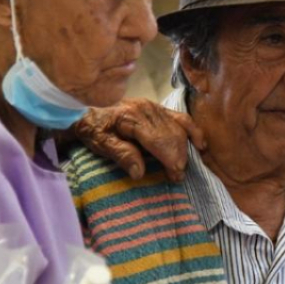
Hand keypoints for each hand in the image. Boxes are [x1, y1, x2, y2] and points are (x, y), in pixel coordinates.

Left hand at [71, 98, 206, 181]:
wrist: (84, 111)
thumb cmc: (93, 129)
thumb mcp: (101, 145)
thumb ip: (122, 156)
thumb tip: (140, 172)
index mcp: (132, 117)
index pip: (159, 140)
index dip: (170, 159)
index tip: (175, 176)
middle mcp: (146, 108)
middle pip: (172, 134)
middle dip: (179, 157)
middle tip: (177, 176)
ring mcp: (154, 106)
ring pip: (178, 128)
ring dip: (184, 148)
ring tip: (182, 167)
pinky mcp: (157, 108)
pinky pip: (180, 118)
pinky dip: (192, 130)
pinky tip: (199, 143)